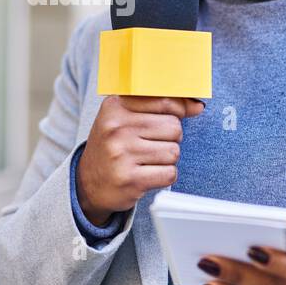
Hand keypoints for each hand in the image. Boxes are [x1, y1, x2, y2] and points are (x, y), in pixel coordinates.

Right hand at [76, 95, 204, 226]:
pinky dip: (165, 175)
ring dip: (167, 158)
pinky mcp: (129, 179)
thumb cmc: (113, 146)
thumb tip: (197, 106)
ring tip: (148, 160)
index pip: (165, 101)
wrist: (87, 183)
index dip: (178, 110)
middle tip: (152, 144)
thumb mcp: (125, 118)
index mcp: (115, 106)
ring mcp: (121, 154)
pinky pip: (169, 173)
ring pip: (173, 151)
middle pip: (174, 127)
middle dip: (171, 137)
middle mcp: (116, 128)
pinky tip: (148, 174)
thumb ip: (159, 107)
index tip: (176, 117)